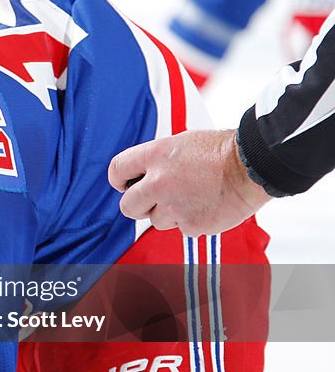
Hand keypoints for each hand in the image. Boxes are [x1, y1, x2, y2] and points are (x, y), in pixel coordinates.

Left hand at [107, 130, 271, 235]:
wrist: (254, 166)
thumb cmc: (221, 151)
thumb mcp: (181, 142)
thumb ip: (156, 160)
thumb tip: (140, 176)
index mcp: (155, 156)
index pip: (117, 170)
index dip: (118, 180)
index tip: (124, 185)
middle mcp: (159, 182)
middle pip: (127, 206)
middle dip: (137, 205)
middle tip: (151, 201)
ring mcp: (174, 205)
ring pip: (156, 220)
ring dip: (169, 213)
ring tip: (192, 197)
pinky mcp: (191, 225)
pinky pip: (181, 229)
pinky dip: (191, 221)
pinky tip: (205, 205)